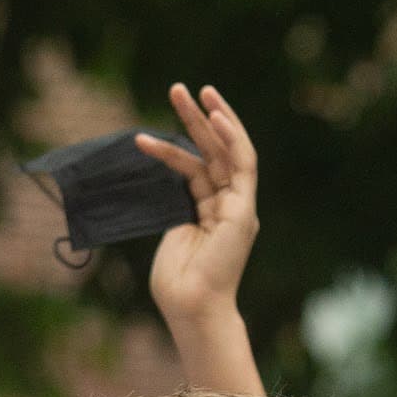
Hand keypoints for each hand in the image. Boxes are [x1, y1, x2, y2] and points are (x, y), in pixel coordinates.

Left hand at [138, 83, 258, 330]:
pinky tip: (214, 117)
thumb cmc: (177, 281)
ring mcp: (240, 207)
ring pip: (229, 151)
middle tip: (177, 89)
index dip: (179, 144)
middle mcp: (231, 206)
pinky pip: (242, 165)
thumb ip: (175, 205)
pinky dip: (231, 138)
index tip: (152, 128)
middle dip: (196, 119)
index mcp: (213, 212)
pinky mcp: (244, 210)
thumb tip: (165, 184)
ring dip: (212, 118)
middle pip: (214, 152)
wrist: (191, 307)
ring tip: (190, 92)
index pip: (199, 168)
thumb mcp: (172, 232)